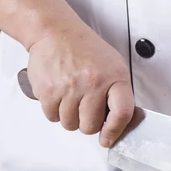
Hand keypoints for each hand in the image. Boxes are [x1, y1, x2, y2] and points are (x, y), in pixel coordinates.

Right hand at [26, 24, 133, 147]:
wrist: (55, 32)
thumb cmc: (84, 49)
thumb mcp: (112, 65)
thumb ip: (118, 94)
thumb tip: (122, 123)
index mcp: (114, 77)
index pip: (121, 113)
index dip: (115, 131)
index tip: (108, 138)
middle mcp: (92, 83)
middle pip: (90, 126)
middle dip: (86, 122)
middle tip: (84, 106)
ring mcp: (69, 87)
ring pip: (69, 124)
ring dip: (69, 116)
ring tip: (70, 96)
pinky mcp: (48, 90)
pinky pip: (52, 117)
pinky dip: (54, 110)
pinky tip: (58, 93)